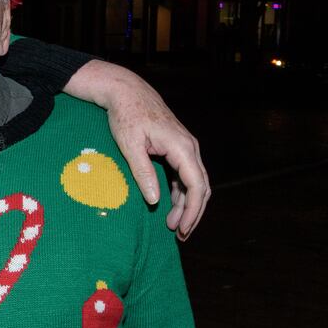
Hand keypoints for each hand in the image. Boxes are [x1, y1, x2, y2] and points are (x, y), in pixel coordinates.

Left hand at [63, 60, 210, 239]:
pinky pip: (185, 175)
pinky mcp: (177, 149)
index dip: (192, 210)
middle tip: (180, 235)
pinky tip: (169, 206)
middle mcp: (190, 148)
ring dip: (186, 205)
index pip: (196, 185)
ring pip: (195, 182)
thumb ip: (143, 173)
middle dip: (192, 213)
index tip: (182, 228)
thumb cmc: (126, 116)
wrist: (127, 92)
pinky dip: (180, 193)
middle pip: (201, 187)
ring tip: (172, 226)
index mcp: (182, 147)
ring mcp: (186, 148)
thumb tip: (155, 201)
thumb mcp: (130, 145)